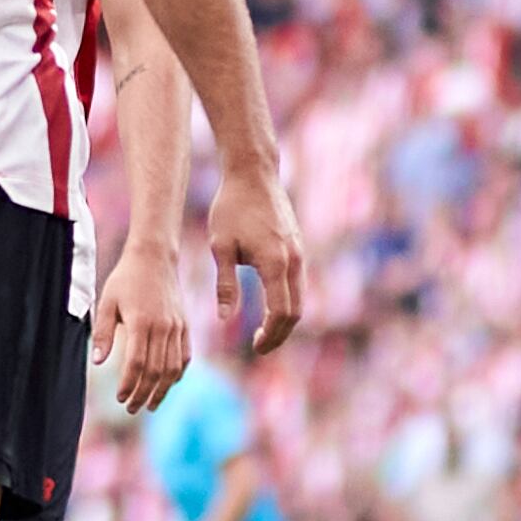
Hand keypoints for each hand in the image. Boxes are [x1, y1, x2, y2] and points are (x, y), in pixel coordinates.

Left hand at [92, 234, 192, 413]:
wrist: (154, 257)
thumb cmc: (126, 279)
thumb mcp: (107, 302)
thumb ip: (104, 333)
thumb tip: (98, 362)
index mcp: (142, 323)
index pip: (137, 364)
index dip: (129, 385)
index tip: (120, 398)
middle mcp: (163, 328)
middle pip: (156, 371)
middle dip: (144, 394)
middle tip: (132, 409)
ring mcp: (177, 328)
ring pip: (173, 368)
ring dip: (162, 390)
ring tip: (150, 404)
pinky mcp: (185, 326)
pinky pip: (185, 356)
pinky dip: (177, 374)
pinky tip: (167, 385)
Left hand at [206, 169, 306, 352]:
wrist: (254, 173)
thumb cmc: (231, 207)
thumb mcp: (220, 246)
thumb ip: (225, 284)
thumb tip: (225, 319)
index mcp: (275, 263)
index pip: (280, 313)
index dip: (270, 335)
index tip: (255, 347)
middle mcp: (294, 260)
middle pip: (296, 311)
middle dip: (280, 333)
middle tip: (259, 347)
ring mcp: (300, 253)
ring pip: (300, 298)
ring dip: (286, 319)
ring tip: (264, 332)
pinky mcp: (299, 247)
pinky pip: (299, 283)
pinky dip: (288, 301)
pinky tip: (270, 307)